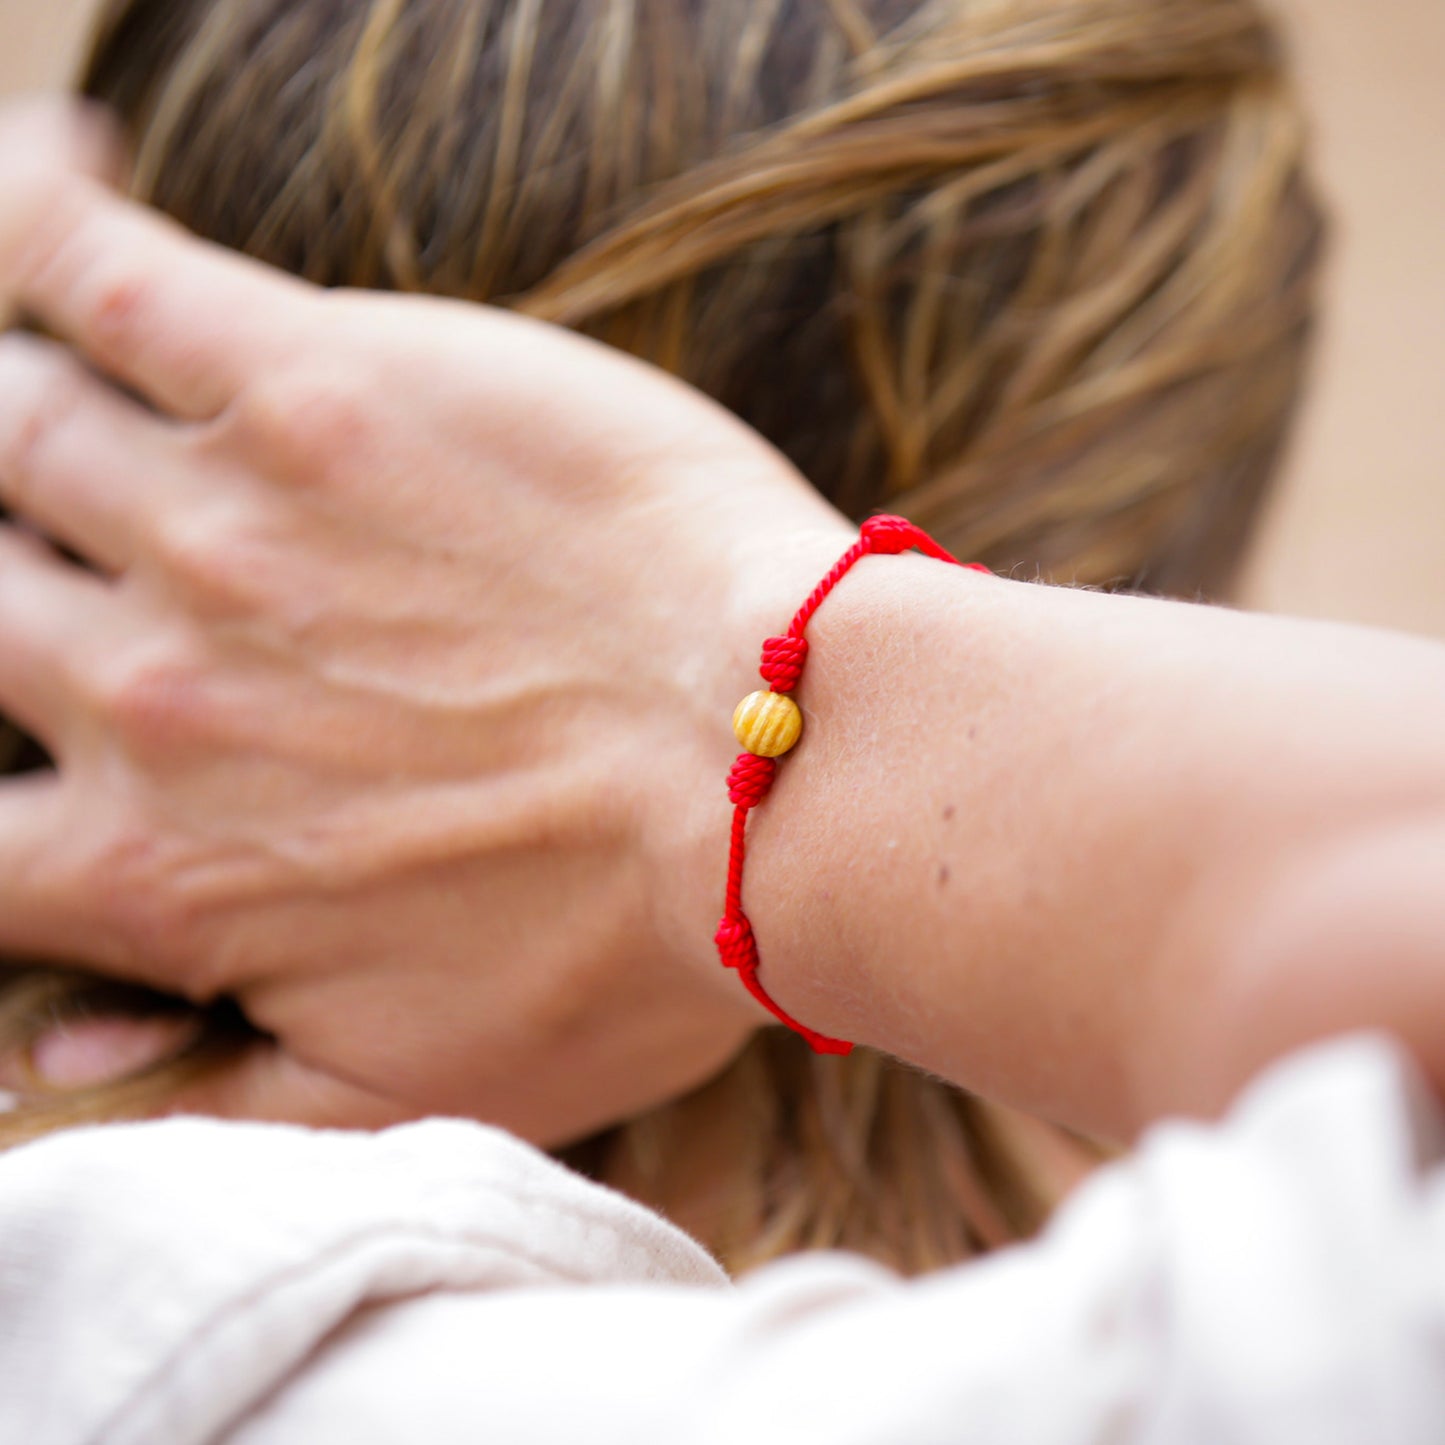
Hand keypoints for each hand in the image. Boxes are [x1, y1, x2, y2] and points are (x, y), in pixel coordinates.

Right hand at [0, 102, 853, 1142]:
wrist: (787, 776)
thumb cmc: (639, 943)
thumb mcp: (424, 1085)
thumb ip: (227, 1090)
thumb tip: (71, 1053)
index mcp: (167, 866)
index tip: (44, 755)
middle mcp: (154, 692)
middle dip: (11, 581)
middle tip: (74, 552)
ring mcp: (222, 522)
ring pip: (17, 429)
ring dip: (20, 411)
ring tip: (61, 390)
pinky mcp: (317, 385)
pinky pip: (111, 274)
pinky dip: (56, 216)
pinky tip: (73, 181)